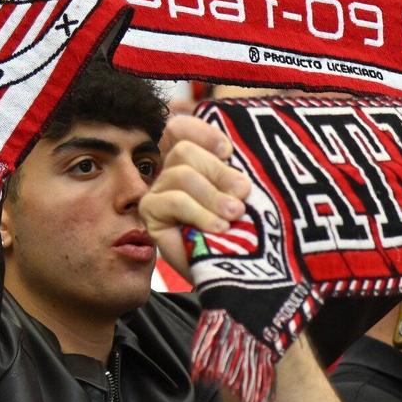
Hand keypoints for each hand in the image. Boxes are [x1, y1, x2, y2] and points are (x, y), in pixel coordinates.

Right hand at [140, 115, 250, 279]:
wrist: (241, 273)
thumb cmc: (249, 231)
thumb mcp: (248, 195)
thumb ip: (238, 172)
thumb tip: (235, 150)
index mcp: (196, 162)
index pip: (182, 129)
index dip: (202, 133)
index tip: (229, 151)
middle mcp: (173, 173)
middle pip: (184, 151)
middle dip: (218, 171)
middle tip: (242, 195)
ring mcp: (160, 193)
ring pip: (180, 175)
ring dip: (212, 195)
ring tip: (234, 216)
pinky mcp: (151, 215)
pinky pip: (171, 201)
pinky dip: (199, 213)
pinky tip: (218, 228)